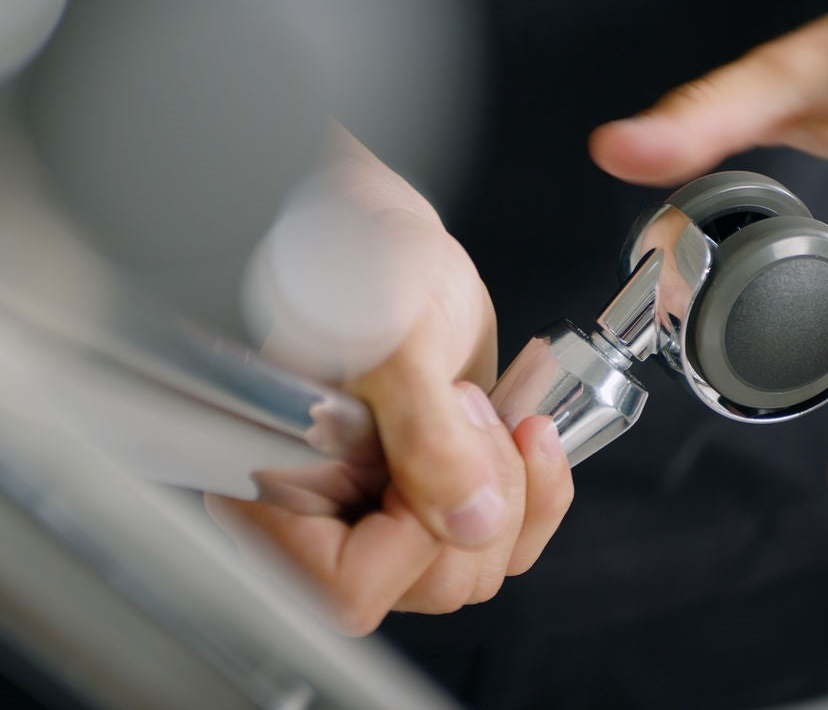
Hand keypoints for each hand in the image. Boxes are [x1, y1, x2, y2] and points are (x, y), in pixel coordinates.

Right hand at [207, 125, 572, 633]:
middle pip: (432, 588)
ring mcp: (390, 509)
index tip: (436, 451)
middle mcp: (331, 515)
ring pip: (479, 568)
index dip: (413, 533)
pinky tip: (531, 434)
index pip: (348, 587)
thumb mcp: (393, 345)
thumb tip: (470, 524)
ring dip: (513, 488)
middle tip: (462, 408)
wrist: (396, 246)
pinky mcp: (441, 492)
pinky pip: (511, 539)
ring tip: (483, 407)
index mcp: (278, 488)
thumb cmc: (363, 267)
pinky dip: (542, 493)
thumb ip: (424, 438)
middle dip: (478, 495)